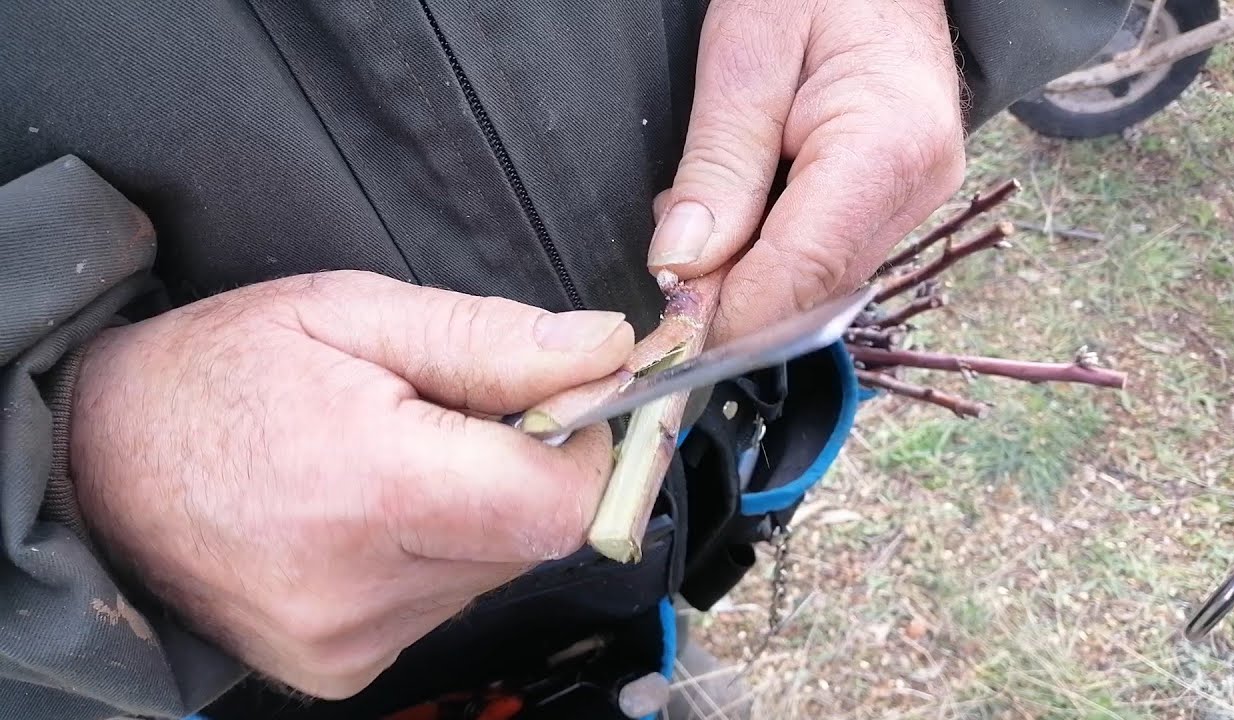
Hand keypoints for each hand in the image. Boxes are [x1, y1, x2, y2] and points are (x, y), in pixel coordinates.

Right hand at [69, 270, 633, 698]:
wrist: (101, 462)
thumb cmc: (222, 373)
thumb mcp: (353, 313)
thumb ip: (492, 341)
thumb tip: (607, 352)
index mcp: (374, 486)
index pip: (562, 505)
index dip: (589, 449)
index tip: (564, 405)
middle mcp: (362, 588)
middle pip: (536, 541)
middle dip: (527, 472)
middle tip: (457, 419)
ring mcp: (347, 641)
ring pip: (493, 573)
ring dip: (478, 514)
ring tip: (398, 463)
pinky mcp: (337, 668)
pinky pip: (442, 605)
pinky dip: (434, 557)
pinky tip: (371, 517)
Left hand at [648, 0, 966, 342]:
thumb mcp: (744, 57)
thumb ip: (717, 166)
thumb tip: (681, 266)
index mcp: (887, 146)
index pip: (800, 272)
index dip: (729, 315)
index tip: (669, 330)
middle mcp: (918, 186)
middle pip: (811, 290)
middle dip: (731, 295)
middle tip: (669, 262)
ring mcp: (917, 197)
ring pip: (817, 283)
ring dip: (747, 274)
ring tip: (698, 221)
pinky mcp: (901, 201)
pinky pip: (828, 257)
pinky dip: (771, 254)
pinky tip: (736, 215)